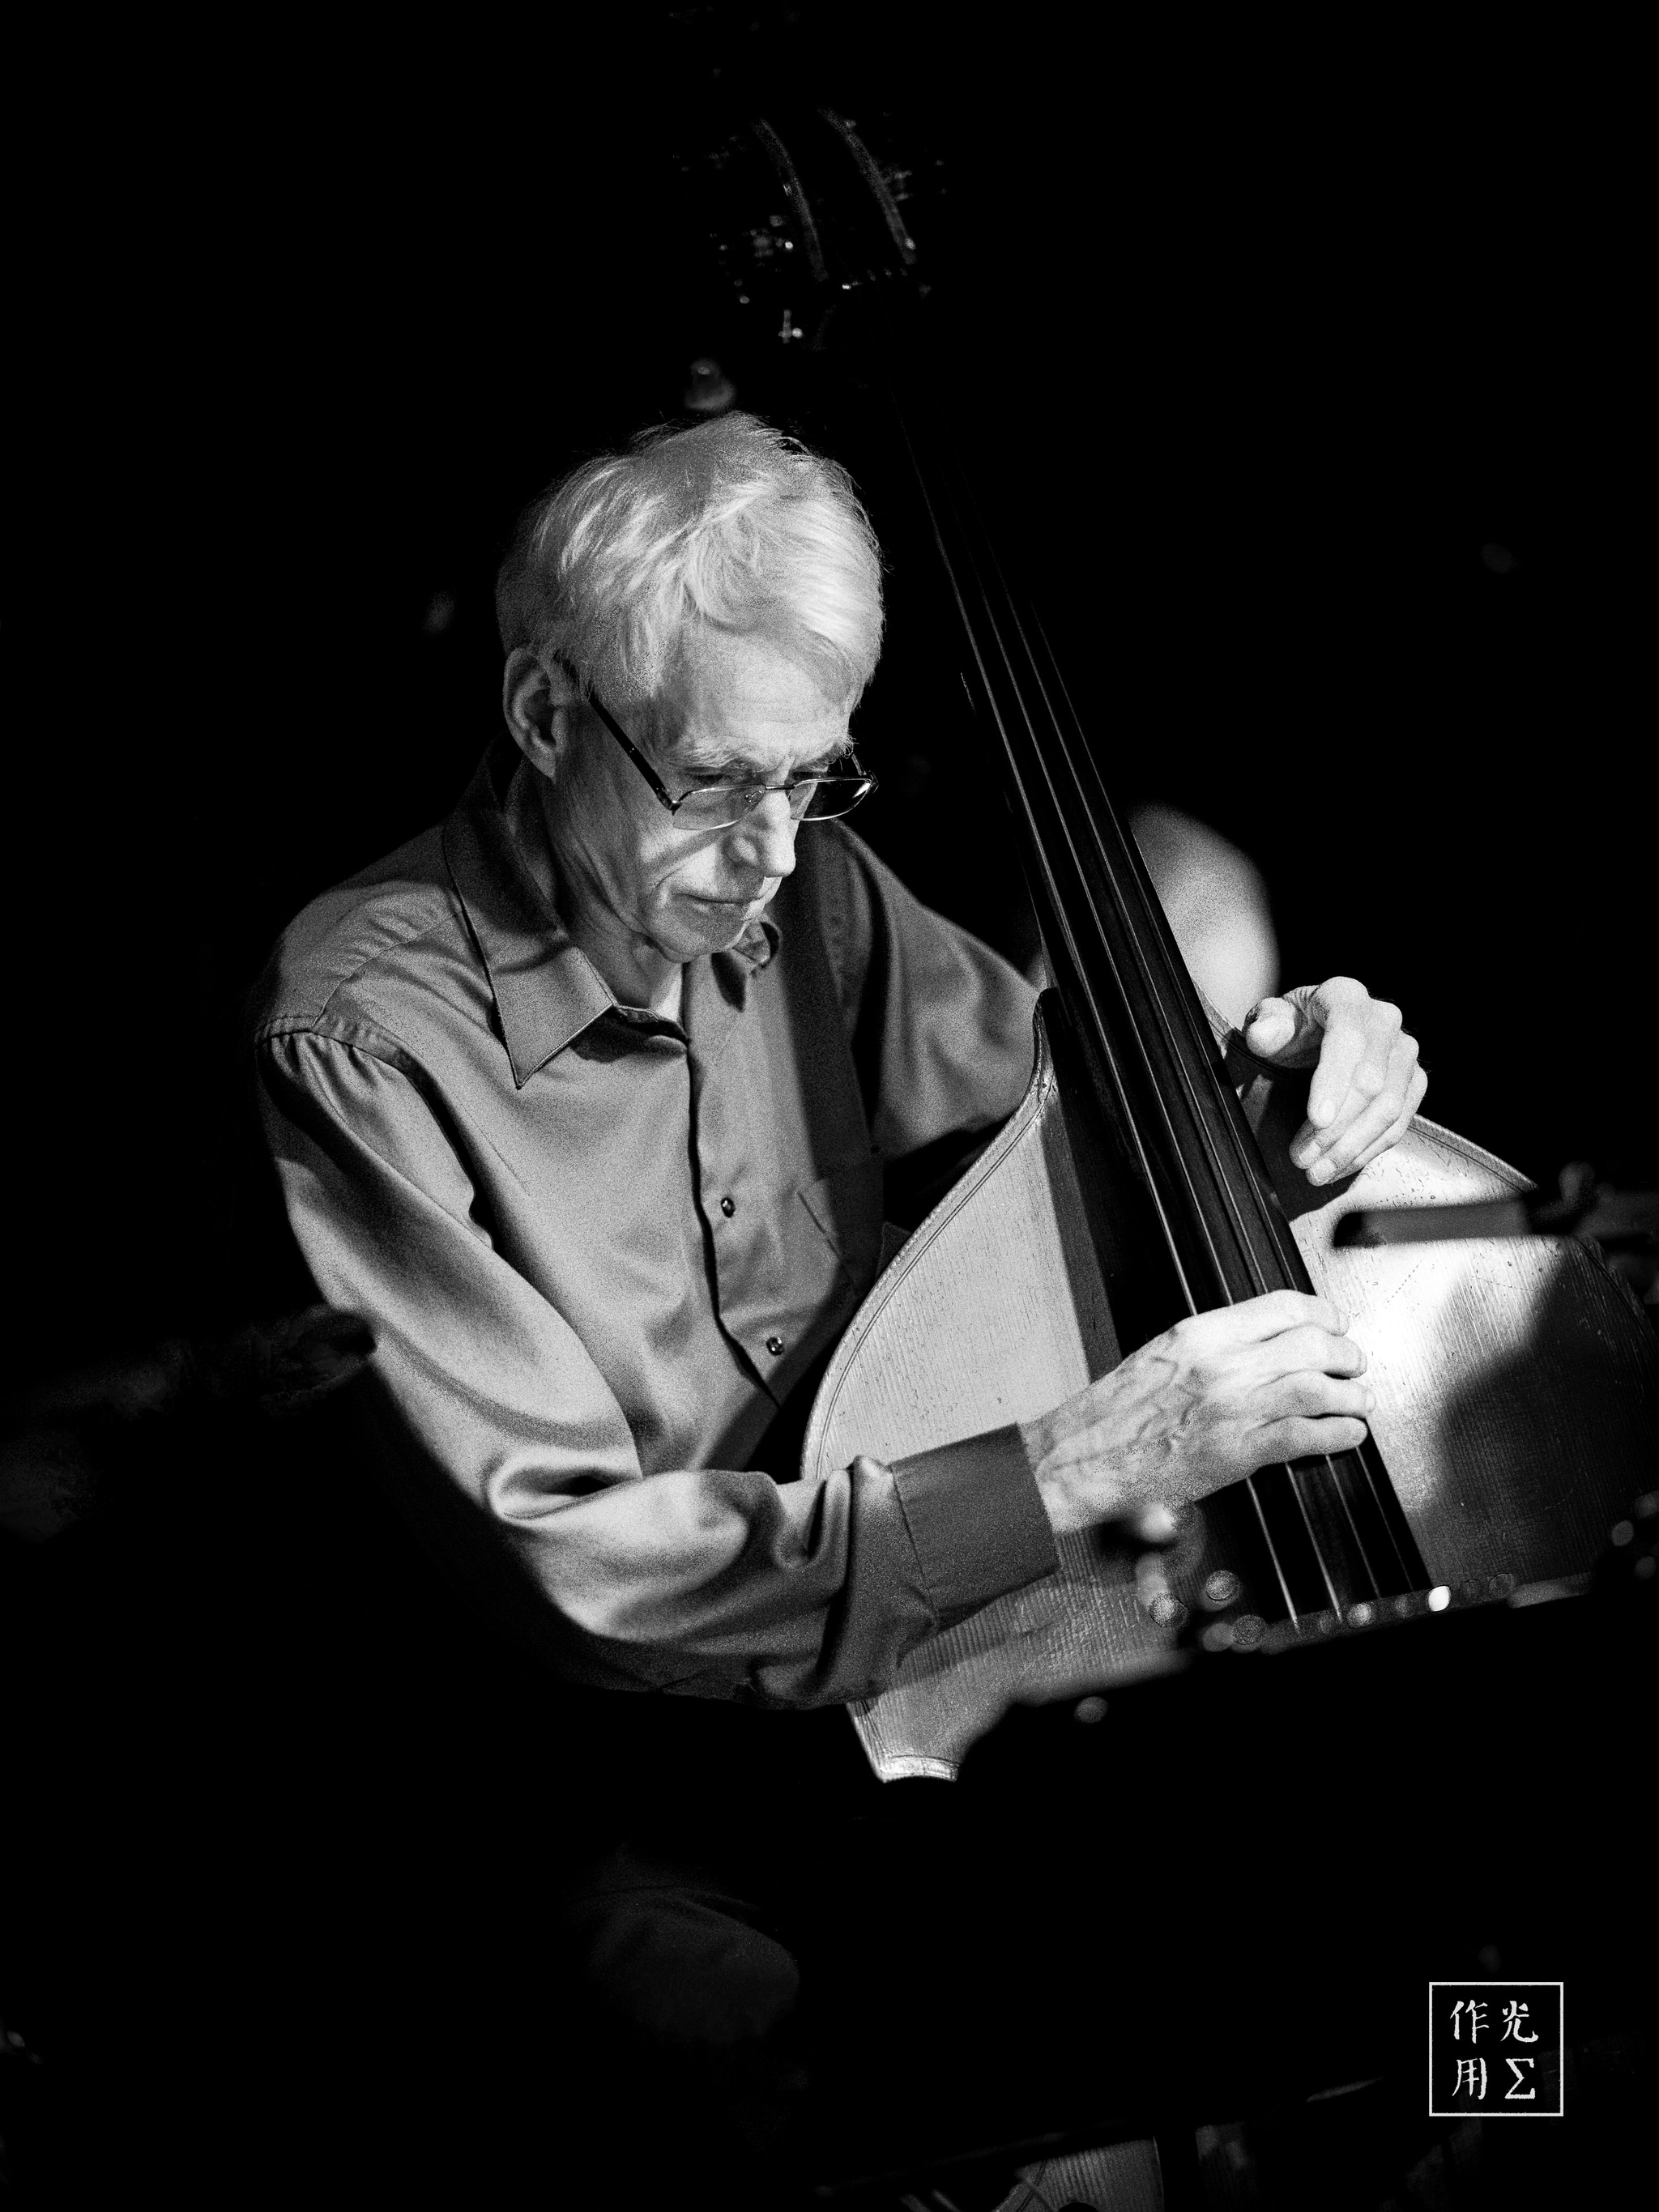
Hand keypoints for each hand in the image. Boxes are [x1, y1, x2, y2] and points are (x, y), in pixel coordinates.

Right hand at [1021, 1291, 1371, 1537]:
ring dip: (1350, 1395)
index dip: (1322, 1314)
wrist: (1087, 1455)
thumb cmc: (1118, 1412)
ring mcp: (1233, 1408)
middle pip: (1310, 1344)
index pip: (1282, 1307)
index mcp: (1202, 1334)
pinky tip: (1347, 1435)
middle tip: (1354, 1363)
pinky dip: (1337, 1435)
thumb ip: (1215, 1346)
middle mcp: (1222, 1365)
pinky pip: (1305, 1437)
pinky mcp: (1239, 1453)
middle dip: (1345, 1353)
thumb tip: (1261, 1343)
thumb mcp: (1165, 1354)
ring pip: (1317, 1387)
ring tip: (1359, 1401)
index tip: (1335, 1323)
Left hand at [1242, 977, 1425, 1186]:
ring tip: (1316, 1171)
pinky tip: (1340, 1167)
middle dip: (1336, 1128)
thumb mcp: (1272, 1020)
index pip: (1347, 1039)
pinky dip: (1368, 1150)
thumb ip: (1266, 1026)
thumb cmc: (1294, 1027)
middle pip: (1370, 1082)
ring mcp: (1404, 1052)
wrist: (1319, 1031)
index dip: (1334, 1082)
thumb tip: (1262, 1035)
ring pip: (1388, 1109)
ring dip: (1351, 1147)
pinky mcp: (1414, 1082)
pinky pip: (1398, 1123)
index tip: (1317, 1119)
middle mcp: (1384, 1020)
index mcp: (1347, 997)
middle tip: (1302, 1157)